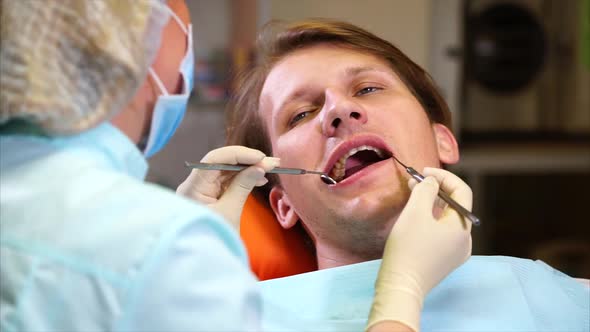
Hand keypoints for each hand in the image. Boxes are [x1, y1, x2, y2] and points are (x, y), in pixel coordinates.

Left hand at [177, 146, 279, 229]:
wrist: (204, 264)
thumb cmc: (215, 239)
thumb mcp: (230, 212)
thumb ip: (243, 186)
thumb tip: (259, 167)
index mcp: (192, 188)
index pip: (214, 160)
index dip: (238, 155)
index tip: (260, 157)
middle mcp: (194, 185)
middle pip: (221, 163)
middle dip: (247, 160)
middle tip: (272, 162)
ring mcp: (202, 190)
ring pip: (227, 171)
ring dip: (249, 168)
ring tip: (271, 169)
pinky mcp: (211, 196)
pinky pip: (228, 181)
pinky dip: (244, 178)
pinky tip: (260, 178)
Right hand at [367, 167, 472, 331]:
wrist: (400, 286)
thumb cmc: (408, 248)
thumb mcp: (415, 212)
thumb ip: (425, 190)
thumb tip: (431, 181)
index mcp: (462, 227)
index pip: (462, 192)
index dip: (444, 176)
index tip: (423, 171)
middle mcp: (465, 240)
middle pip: (455, 205)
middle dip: (435, 190)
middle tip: (414, 182)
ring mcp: (455, 252)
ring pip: (447, 219)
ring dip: (431, 204)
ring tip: (412, 196)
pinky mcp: (443, 260)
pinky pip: (441, 232)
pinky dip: (430, 220)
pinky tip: (414, 218)